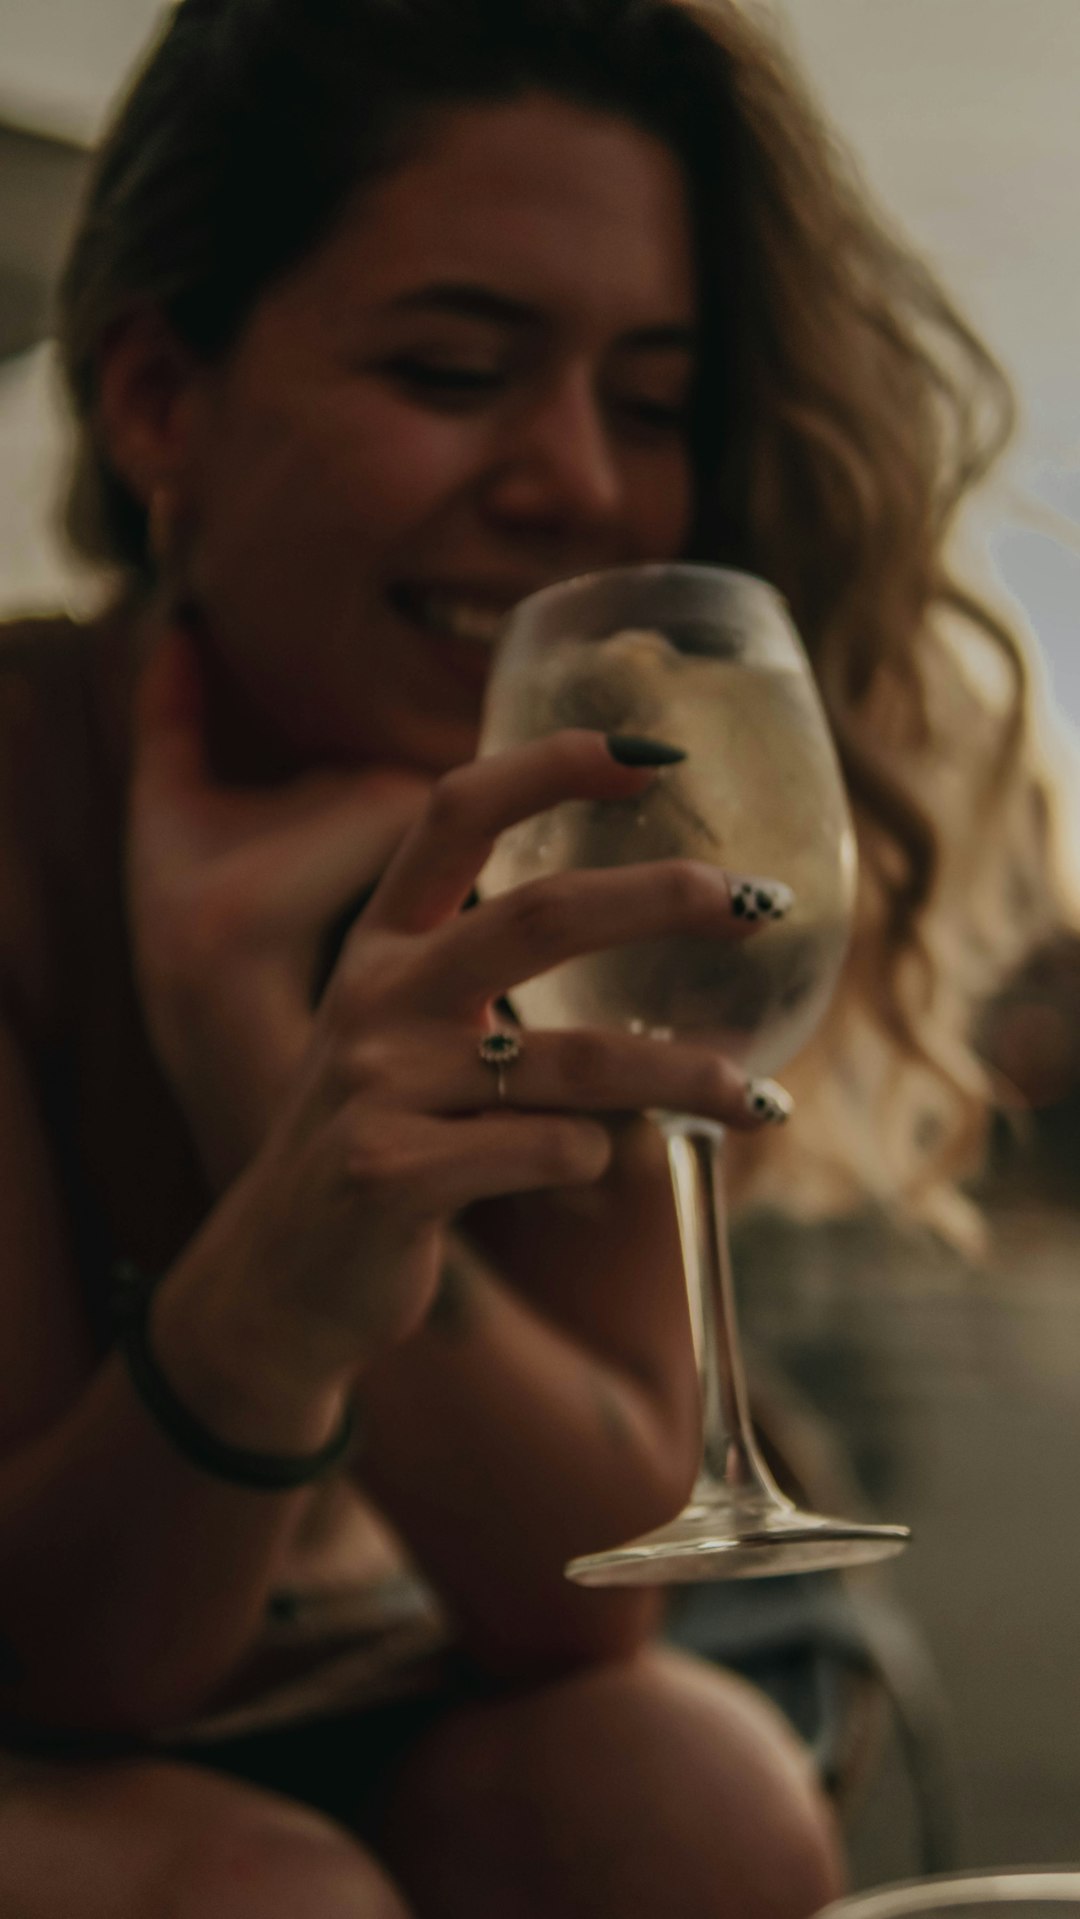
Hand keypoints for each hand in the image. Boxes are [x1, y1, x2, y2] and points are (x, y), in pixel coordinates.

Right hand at [133, 625, 783, 1402]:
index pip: (455, 812)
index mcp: (379, 947)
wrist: (279, 1282)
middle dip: (664, 899)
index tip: (651, 755)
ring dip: (684, 1075)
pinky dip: (596, 1159)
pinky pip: (549, 1150)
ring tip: (761, 1100)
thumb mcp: (403, 1041)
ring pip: (573, 1061)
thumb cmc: (380, 1147)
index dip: (549, 765)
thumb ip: (482, 978)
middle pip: (540, 913)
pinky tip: (594, 1170)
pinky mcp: (392, 1174)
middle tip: (759, 903)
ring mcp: (378, 1085)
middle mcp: (373, 998)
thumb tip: (651, 925)